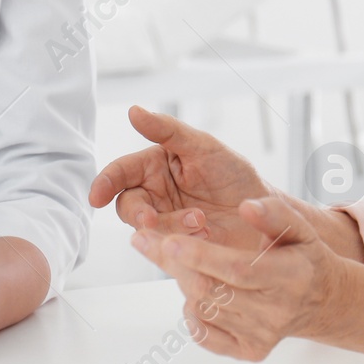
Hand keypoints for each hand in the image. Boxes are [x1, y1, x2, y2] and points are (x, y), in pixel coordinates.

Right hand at [89, 106, 270, 250]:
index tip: (97, 196)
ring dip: (168, 229)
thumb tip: (134, 111)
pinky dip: (181, 245)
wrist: (266, 213)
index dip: (105, 183)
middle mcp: (155, 197)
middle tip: (152, 219)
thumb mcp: (203, 146)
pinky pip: (166, 252)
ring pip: (147, 232)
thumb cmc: (235, 176)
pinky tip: (205, 237)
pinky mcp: (179, 250)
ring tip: (201, 223)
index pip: (121, 173)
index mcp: (154, 168)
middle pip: (127, 206)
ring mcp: (166, 225)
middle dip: (139, 213)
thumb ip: (168, 130)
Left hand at [130, 191, 348, 360]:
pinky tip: (197, 292)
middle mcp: (276, 311)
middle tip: (148, 239)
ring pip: (203, 308)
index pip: (238, 269)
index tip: (169, 240)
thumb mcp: (299, 228)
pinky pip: (204, 334)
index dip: (201, 256)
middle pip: (211, 290)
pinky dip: (191, 312)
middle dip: (174, 263)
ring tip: (181, 258)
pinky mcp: (250, 351)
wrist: (322, 300)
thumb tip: (246, 206)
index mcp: (289, 276)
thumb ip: (274, 213)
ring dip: (182, 280)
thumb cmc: (303, 257)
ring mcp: (262, 335)